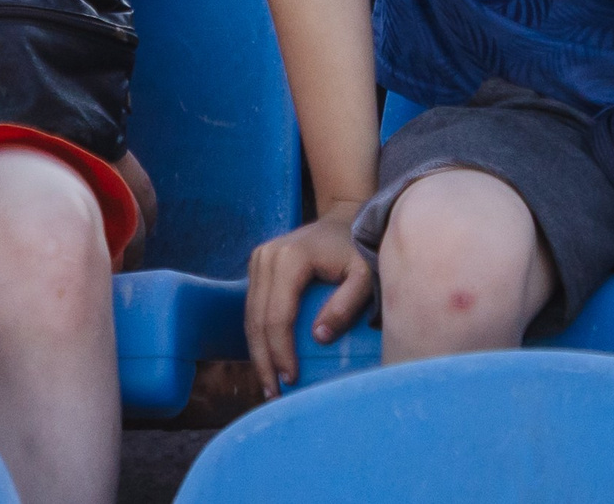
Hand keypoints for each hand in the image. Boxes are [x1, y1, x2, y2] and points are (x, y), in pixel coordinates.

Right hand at [245, 205, 371, 396]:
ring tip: (268, 386)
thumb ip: (346, 305)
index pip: (277, 314)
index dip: (281, 351)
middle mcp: (266, 257)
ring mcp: (258, 260)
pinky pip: (253, 308)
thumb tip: (319, 338)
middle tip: (274, 394)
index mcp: (289, 258)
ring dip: (257, 353)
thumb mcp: (364, 275)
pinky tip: (269, 361)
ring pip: (249, 316)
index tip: (291, 379)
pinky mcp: (258, 267)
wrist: (342, 218)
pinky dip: (258, 337)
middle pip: (256, 318)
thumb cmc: (359, 250)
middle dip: (264, 360)